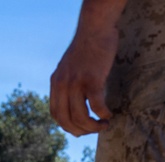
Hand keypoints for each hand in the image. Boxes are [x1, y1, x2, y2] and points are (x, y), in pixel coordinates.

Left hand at [50, 0, 125, 135]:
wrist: (95, 28)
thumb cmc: (87, 48)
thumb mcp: (69, 67)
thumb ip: (69, 83)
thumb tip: (75, 103)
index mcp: (55, 83)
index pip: (55, 114)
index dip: (67, 126)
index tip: (81, 129)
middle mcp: (62, 85)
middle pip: (66, 120)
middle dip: (80, 131)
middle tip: (95, 129)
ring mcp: (76, 83)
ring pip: (80, 117)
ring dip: (93, 127)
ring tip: (104, 124)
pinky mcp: (92, 79)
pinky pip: (96, 106)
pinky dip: (103, 114)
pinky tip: (109, 114)